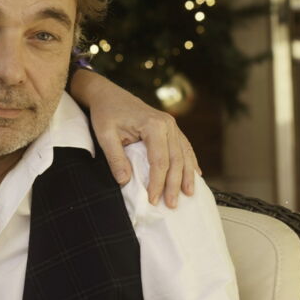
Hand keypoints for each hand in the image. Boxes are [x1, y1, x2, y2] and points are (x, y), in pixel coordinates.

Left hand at [69, 68, 200, 207]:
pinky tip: (195, 175)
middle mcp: (167, 124)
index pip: (160, 161)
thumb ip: (115, 158)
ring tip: (188, 194)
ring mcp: (171, 125)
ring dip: (187, 175)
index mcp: (153, 125)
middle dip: (174, 184)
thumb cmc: (106, 113)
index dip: (157, 183)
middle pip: (176, 160)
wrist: (108, 94)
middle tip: (172, 204)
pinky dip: (190, 161)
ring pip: (184, 154)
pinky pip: (184, 146)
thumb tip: (125, 182)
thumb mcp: (105, 135)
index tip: (153, 200)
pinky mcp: (170, 127)